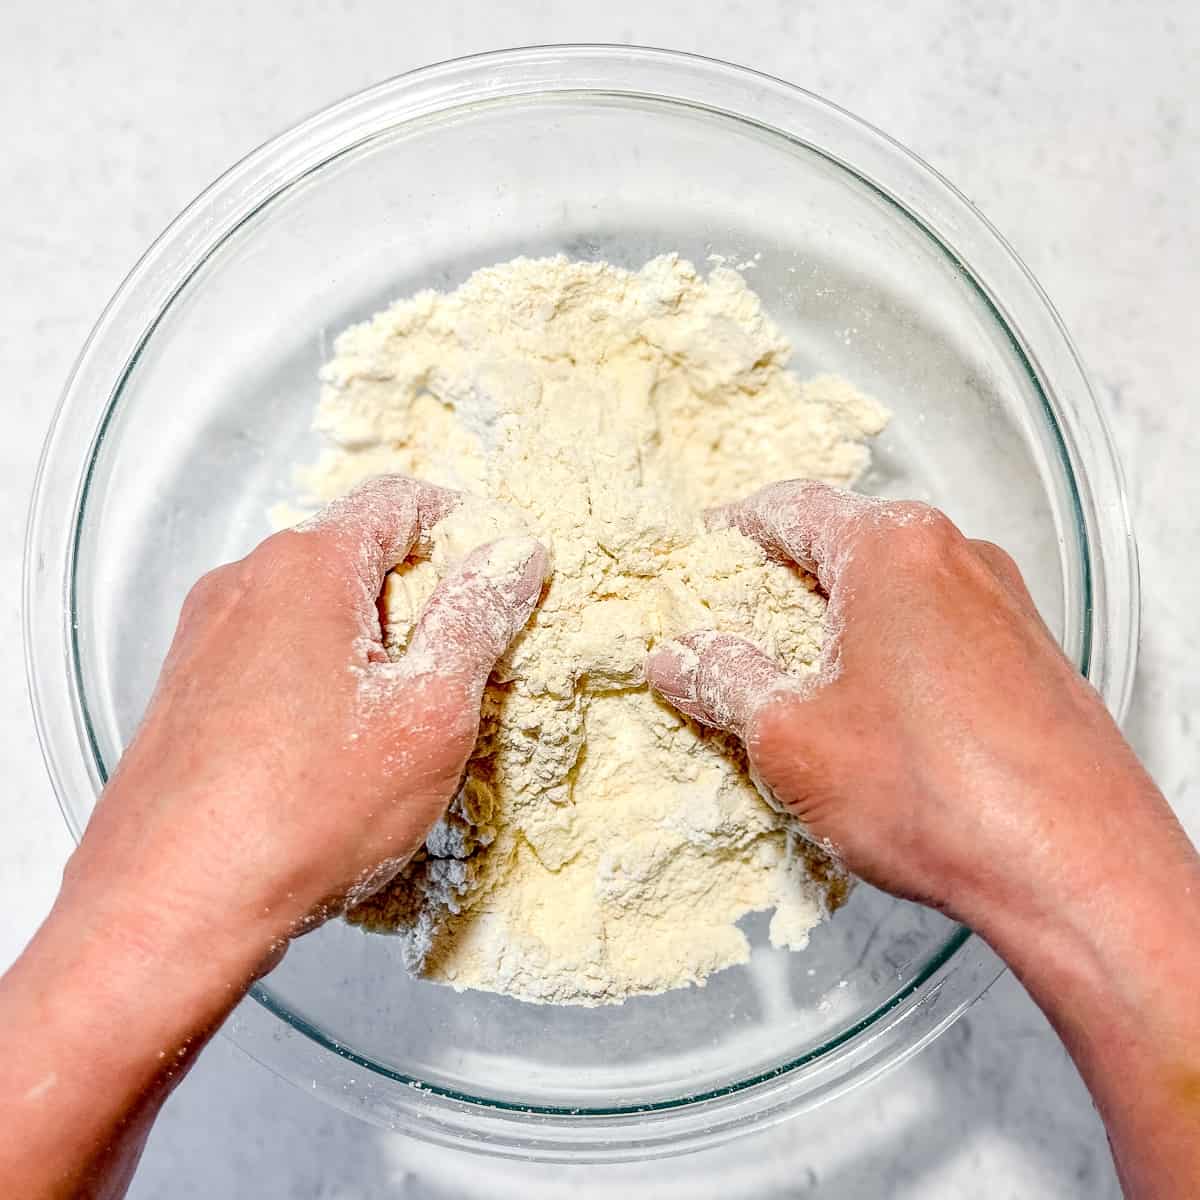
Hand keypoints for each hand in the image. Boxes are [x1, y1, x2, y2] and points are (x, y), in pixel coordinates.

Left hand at [0, 475, 547, 1199]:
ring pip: (312, 609)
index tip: (498, 578)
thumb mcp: (430, 711)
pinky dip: (318, 678)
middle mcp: (243, 581)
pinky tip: (333, 752)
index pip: (401, 500)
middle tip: (459, 669)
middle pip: (355, 555)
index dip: (464, 528)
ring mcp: (203, 635)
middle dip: (417, 598)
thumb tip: (512, 553)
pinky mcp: (186, 689)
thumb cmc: (308, 809)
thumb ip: (477, 617)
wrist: (168, 909)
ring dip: (367, 645)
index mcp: (307, 565)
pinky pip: (271, 654)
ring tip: (397, 725)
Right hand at [646, 480, 1199, 1198]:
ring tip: (801, 683)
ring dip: (842, 624)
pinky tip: (877, 717)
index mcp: (891, 547)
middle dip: (786, 585)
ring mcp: (1007, 603)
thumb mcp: (791, 737)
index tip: (701, 556)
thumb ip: (724, 680)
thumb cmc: (927, 790)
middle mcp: (957, 554)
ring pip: (898, 591)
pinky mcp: (1036, 655)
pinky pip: (943, 630)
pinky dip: (895, 652)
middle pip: (847, 547)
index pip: (790, 508)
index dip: (733, 531)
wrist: (1079, 870)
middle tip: (736, 631)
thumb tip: (676, 656)